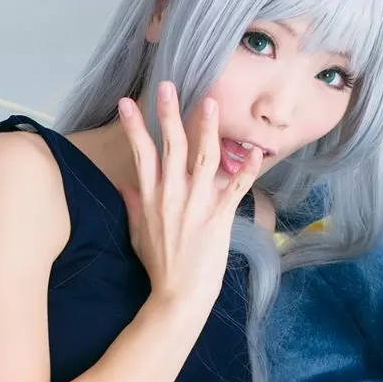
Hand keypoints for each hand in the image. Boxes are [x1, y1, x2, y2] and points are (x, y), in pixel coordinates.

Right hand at [116, 81, 262, 307]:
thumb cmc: (160, 267)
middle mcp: (172, 196)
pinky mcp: (219, 218)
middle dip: (168, 113)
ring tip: (209, 101)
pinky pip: (236, 188)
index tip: (126, 102)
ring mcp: (197, 205)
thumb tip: (125, 184)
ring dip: (207, 128)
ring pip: (203, 158)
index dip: (134, 126)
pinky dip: (248, 169)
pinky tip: (257, 151)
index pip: (141, 154)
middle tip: (167, 85)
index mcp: (151, 198)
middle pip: (171, 146)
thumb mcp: (139, 234)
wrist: (178, 295)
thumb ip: (134, 205)